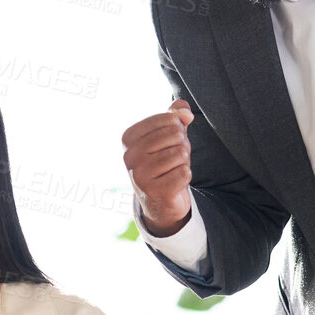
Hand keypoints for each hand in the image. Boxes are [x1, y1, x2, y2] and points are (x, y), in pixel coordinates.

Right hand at [121, 100, 194, 237]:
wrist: (160, 201)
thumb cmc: (163, 162)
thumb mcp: (168, 135)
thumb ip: (176, 115)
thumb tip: (186, 113)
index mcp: (128, 138)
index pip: (169, 119)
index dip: (178, 130)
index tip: (168, 144)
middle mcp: (130, 156)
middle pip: (176, 135)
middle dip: (182, 146)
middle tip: (172, 160)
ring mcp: (140, 174)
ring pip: (181, 153)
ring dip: (183, 162)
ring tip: (172, 171)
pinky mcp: (154, 191)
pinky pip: (184, 173)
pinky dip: (185, 177)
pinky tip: (174, 183)